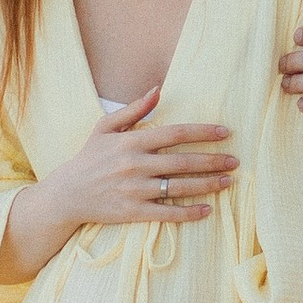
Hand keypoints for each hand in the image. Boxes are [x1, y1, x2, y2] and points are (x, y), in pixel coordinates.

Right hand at [49, 90, 235, 229]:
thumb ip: (133, 109)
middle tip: (235, 161)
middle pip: (183, 161)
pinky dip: (188, 213)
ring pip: (179, 187)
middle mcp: (135, 165)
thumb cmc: (89, 158)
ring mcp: (135, 190)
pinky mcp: (133, 212)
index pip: (175, 134)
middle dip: (213, 161)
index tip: (225, 132)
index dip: (203, 132)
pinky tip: (207, 210)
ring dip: (207, 185)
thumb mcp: (105, 128)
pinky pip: (167, 213)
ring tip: (228, 182)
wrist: (67, 194)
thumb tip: (158, 89)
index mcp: (132, 142)